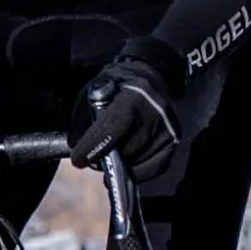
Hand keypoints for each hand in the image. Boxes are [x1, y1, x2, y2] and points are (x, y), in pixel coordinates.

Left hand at [69, 52, 181, 185]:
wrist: (148, 77)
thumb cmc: (115, 86)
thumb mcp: (93, 90)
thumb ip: (84, 117)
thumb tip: (76, 146)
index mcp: (134, 95)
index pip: (114, 126)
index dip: (94, 145)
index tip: (78, 160)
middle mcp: (156, 112)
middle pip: (127, 149)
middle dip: (106, 157)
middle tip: (92, 157)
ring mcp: (168, 128)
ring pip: (138, 162)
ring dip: (121, 164)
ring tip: (111, 155)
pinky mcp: (174, 141)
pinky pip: (154, 169)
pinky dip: (137, 171)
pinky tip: (126, 166)